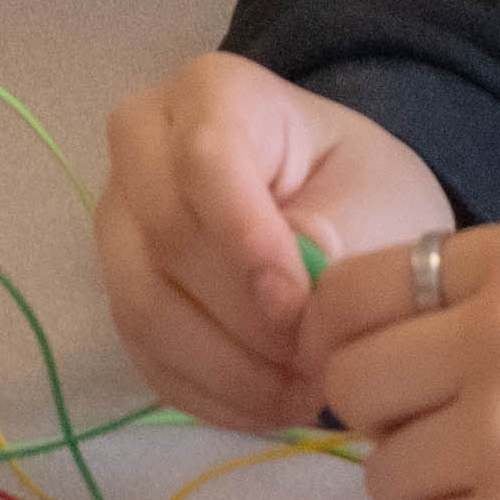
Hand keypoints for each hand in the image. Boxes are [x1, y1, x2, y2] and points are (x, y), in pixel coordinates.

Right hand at [98, 49, 449, 431]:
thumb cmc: (362, 191)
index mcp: (211, 92)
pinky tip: (269, 406)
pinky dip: (210, 395)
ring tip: (302, 394)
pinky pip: (144, 355)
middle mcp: (142, 146)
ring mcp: (120, 221)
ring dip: (228, 369)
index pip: (205, 158)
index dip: (245, 239)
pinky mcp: (119, 289)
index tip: (298, 308)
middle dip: (244, 318)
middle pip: (164, 237)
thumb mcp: (380, 198)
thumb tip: (287, 292)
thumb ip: (341, 234)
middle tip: (316, 364)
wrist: (341, 215)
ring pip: (144, 306)